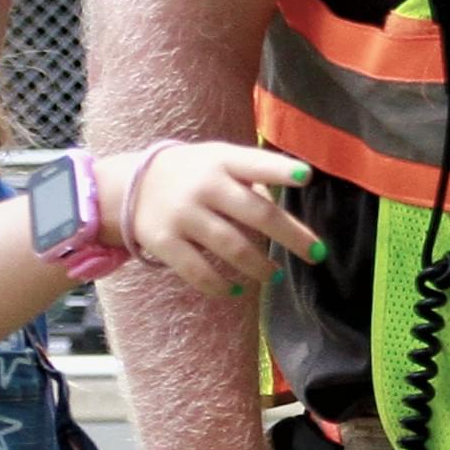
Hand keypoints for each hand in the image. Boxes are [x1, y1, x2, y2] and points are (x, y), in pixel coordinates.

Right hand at [108, 142, 320, 297]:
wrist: (131, 184)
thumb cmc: (195, 173)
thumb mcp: (219, 161)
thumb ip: (252, 180)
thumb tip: (286, 219)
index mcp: (221, 160)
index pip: (255, 163)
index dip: (281, 170)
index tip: (307, 176)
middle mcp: (203, 185)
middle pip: (256, 213)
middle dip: (292, 236)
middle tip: (317, 254)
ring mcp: (183, 214)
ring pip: (232, 247)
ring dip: (260, 267)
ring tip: (275, 275)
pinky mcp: (164, 241)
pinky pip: (198, 271)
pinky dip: (222, 286)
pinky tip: (238, 289)